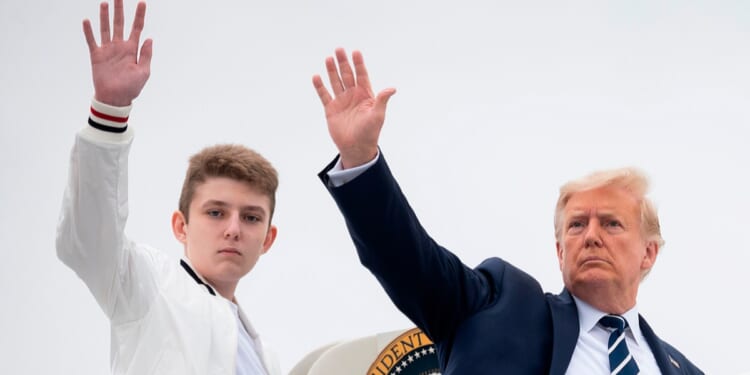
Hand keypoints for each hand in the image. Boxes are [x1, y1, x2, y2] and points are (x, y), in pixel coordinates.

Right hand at [83, 0, 151, 106]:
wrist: (115, 99)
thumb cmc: (131, 88)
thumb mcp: (144, 72)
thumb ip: (146, 55)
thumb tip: (149, 39)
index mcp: (132, 49)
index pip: (137, 28)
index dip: (140, 15)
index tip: (142, 2)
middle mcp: (120, 46)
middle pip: (119, 23)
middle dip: (120, 10)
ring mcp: (107, 50)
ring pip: (105, 28)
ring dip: (104, 16)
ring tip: (105, 3)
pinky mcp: (96, 56)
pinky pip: (92, 41)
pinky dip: (89, 31)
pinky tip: (87, 21)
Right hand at [312, 48, 395, 168]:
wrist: (356, 147)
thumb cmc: (370, 132)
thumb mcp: (378, 115)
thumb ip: (382, 100)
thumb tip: (392, 89)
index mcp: (365, 95)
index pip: (362, 75)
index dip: (359, 64)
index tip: (355, 52)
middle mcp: (353, 95)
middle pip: (347, 75)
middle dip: (343, 62)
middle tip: (339, 49)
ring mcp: (341, 101)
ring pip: (336, 82)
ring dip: (332, 71)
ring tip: (329, 58)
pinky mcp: (331, 109)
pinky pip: (324, 95)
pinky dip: (320, 86)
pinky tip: (316, 77)